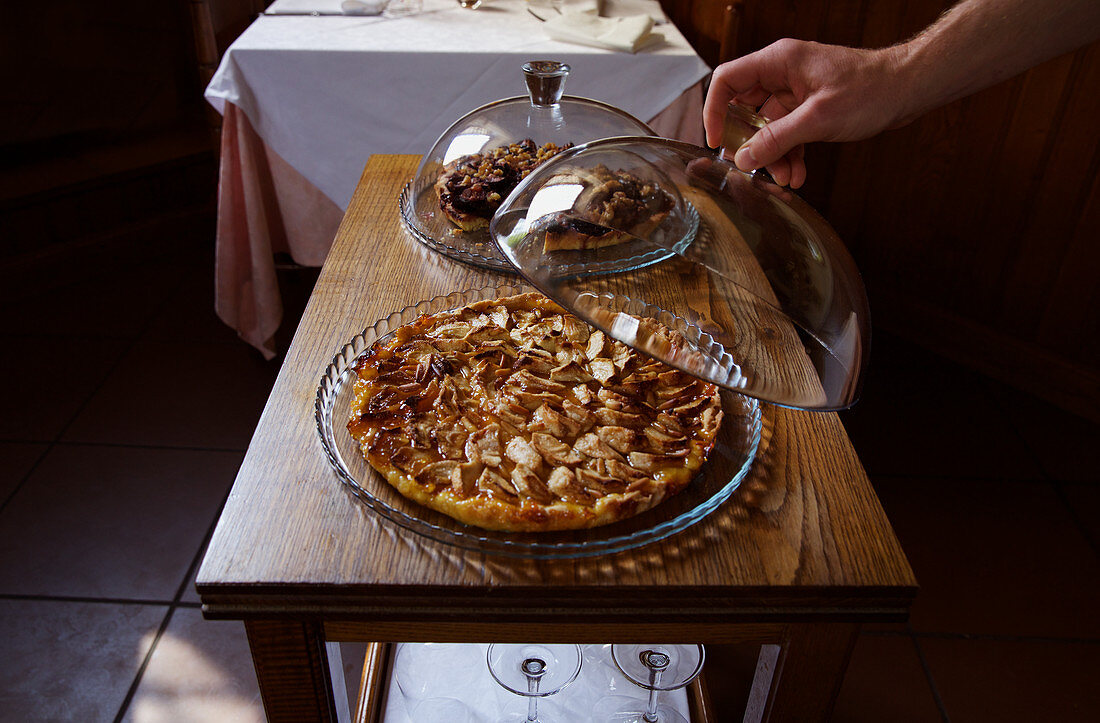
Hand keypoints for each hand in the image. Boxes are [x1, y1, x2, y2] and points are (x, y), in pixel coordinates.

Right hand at [703, 39, 910, 187]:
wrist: (908, 89)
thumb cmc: (870, 89)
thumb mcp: (817, 119)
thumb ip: (776, 139)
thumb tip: (743, 158)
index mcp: (779, 61)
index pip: (727, 80)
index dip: (714, 110)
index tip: (716, 141)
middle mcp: (782, 73)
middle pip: (744, 109)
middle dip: (750, 143)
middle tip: (753, 168)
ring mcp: (795, 91)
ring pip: (767, 127)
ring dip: (773, 155)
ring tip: (785, 179)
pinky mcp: (809, 108)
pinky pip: (787, 133)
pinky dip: (790, 154)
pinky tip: (798, 174)